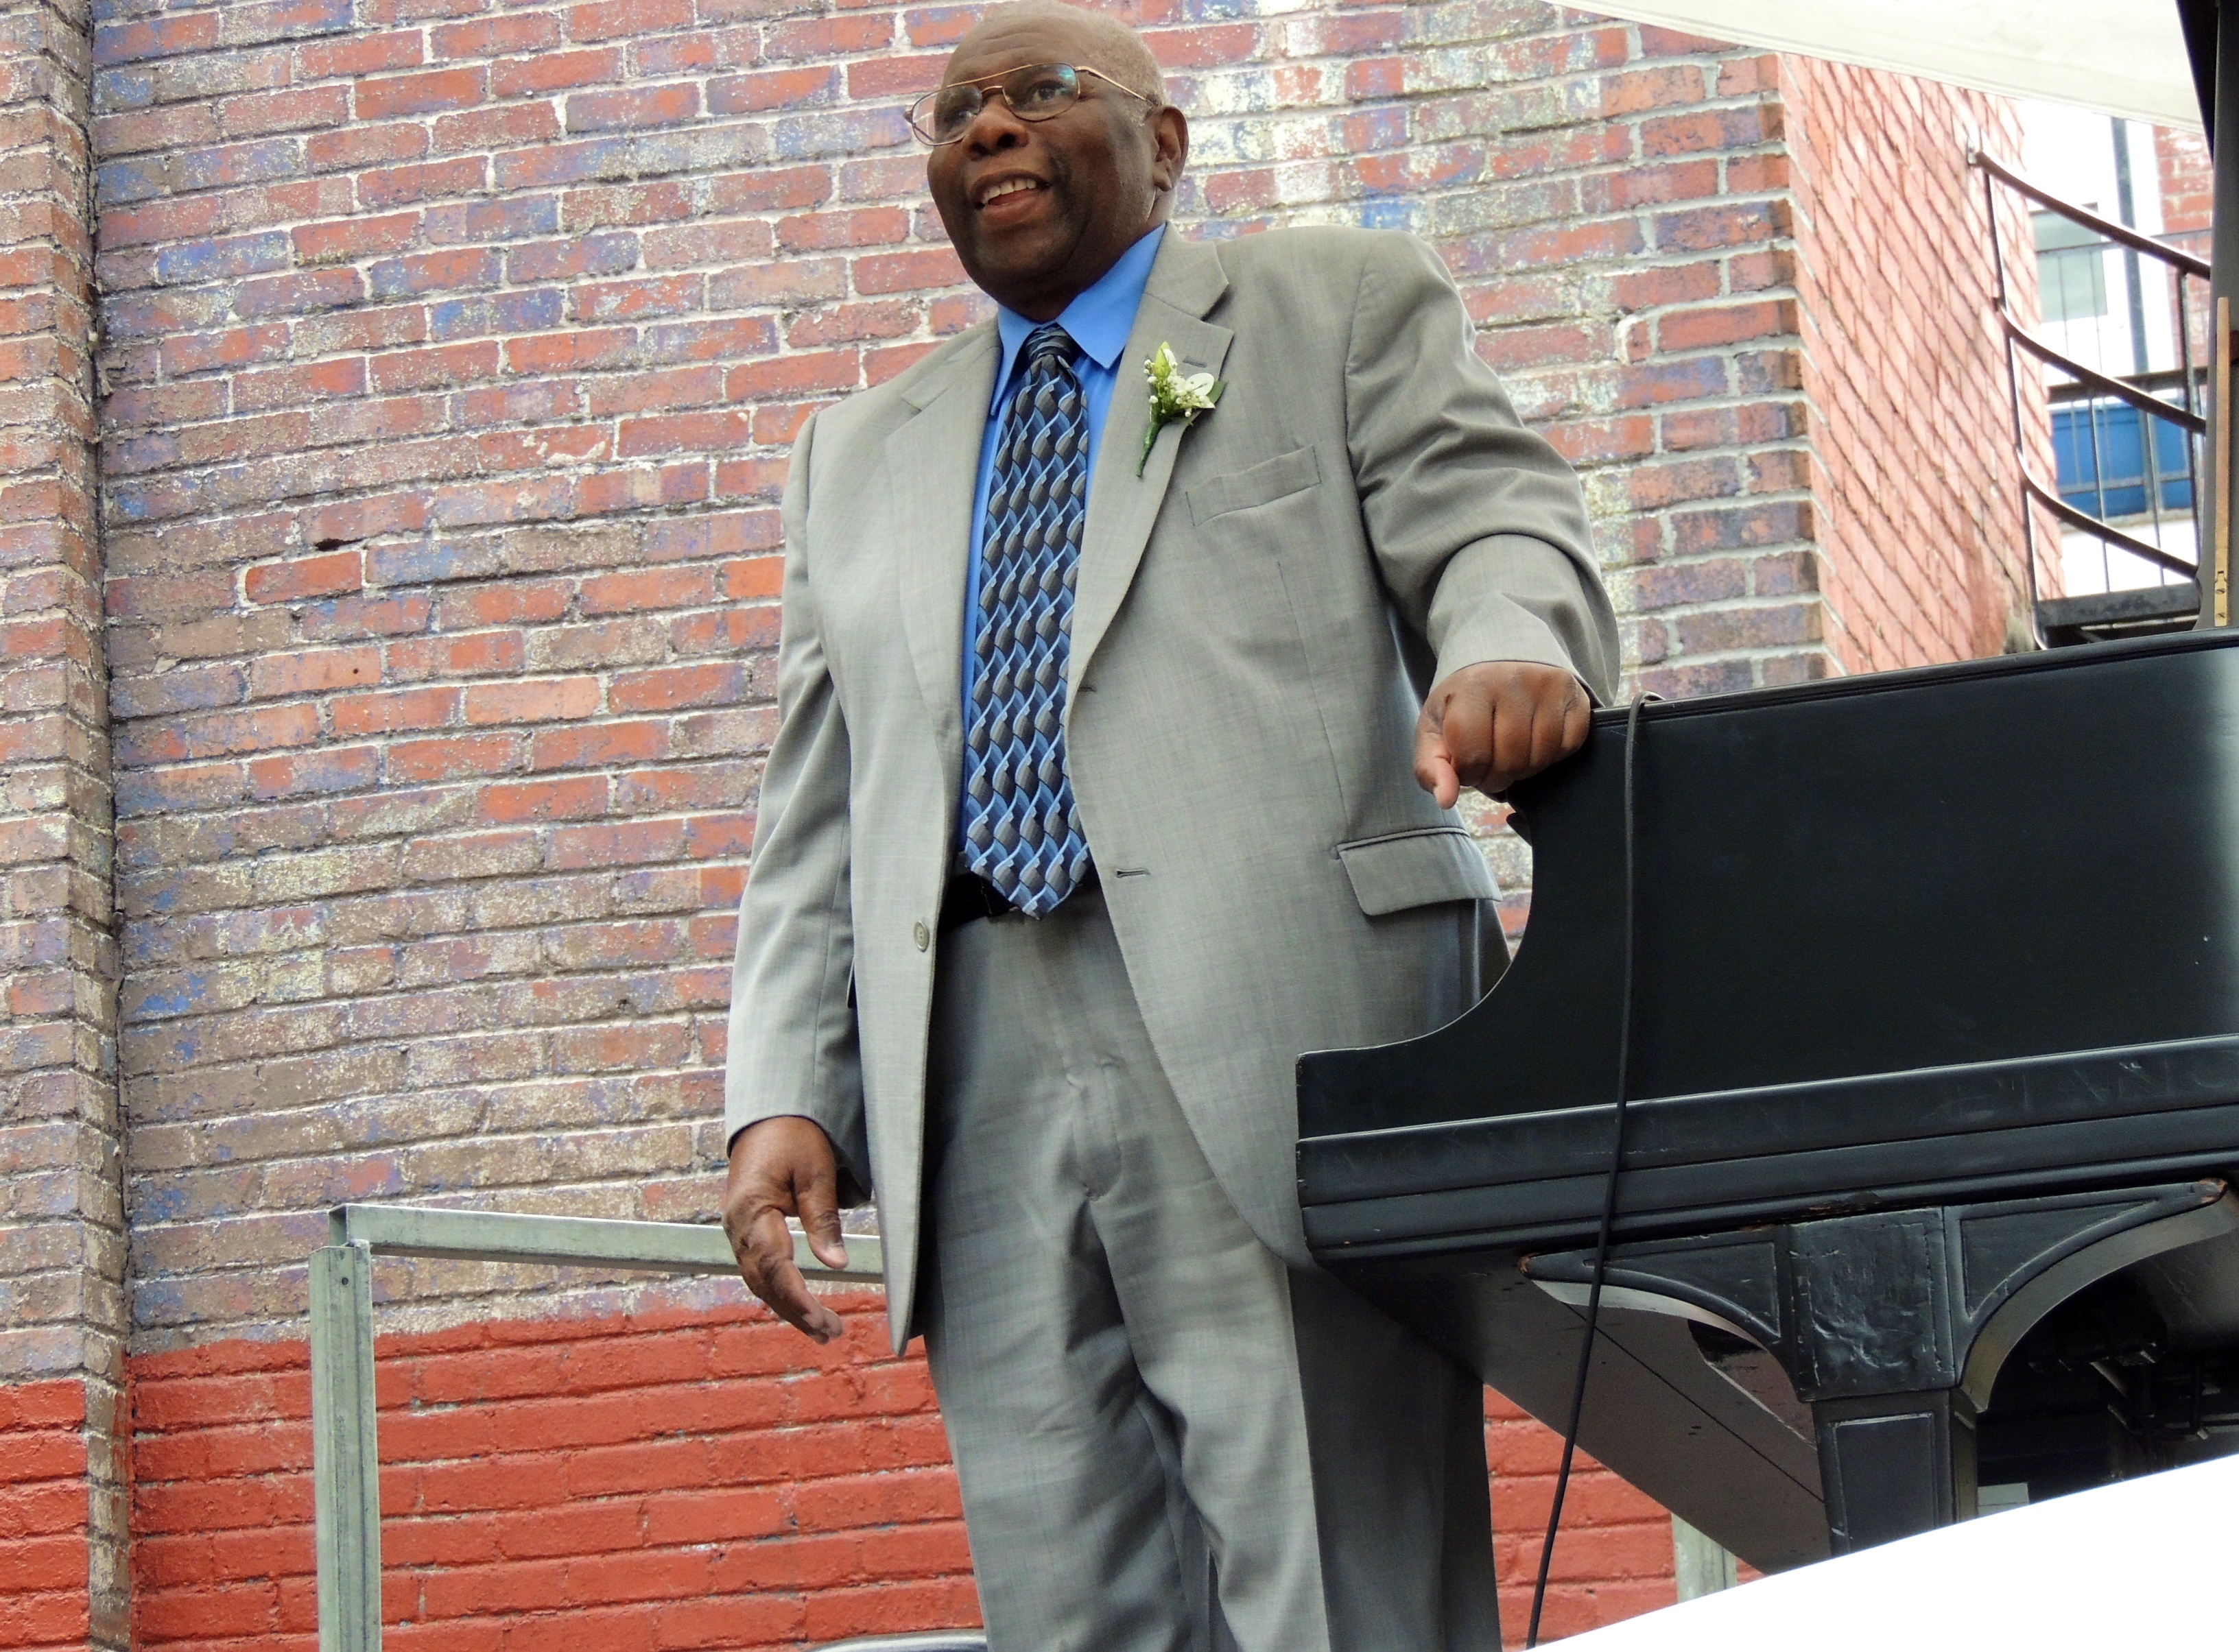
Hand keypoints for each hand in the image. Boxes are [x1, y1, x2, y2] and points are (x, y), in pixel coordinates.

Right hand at [722, 1116, 850, 1343]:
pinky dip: (779, 1290)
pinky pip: (759, 1268)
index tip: (823, 1321)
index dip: (799, 1298)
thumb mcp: (815, 1172)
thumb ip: (823, 1218)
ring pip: (760, 1280)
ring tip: (822, 1330)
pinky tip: (799, 1305)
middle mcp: (736, 1225)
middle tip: (831, 1334)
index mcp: (751, 1209)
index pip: (775, 1266)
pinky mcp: (744, 1230)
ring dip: (789, 1306)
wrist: (768, 1115)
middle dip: (797, 1311)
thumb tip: (836, 1265)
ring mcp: (736, 1229)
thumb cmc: (795, 1137)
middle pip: (764, 1282)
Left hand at [1413, 661, 1590, 806]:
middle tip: (1491, 764)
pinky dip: (1552, 756)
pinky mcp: (1576, 694)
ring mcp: (1548, 686)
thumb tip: (1446, 799)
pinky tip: (1536, 743)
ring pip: (1540, 758)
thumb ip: (1432, 768)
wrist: (1500, 665)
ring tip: (1512, 753)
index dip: (1469, 774)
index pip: (1474, 756)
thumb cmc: (1464, 705)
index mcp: (1472, 688)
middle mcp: (1513, 681)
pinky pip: (1569, 746)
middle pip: (1510, 761)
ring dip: (1524, 770)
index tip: (1467, 765)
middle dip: (1497, 777)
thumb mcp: (1435, 732)